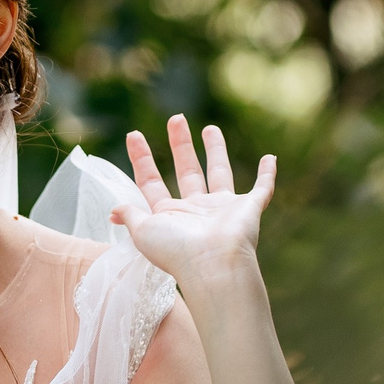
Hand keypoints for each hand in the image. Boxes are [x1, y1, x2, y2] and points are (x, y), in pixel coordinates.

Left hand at [112, 115, 276, 290]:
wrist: (214, 265)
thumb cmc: (176, 251)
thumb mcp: (143, 231)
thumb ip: (130, 216)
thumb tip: (112, 210)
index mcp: (170, 215)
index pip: (152, 182)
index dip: (142, 159)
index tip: (133, 134)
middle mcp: (196, 210)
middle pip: (187, 170)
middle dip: (180, 144)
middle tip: (176, 119)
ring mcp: (223, 209)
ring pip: (219, 173)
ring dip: (216, 151)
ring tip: (210, 128)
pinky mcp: (249, 208)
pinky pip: (263, 188)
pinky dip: (268, 175)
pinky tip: (270, 158)